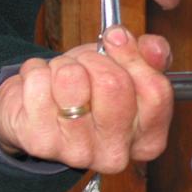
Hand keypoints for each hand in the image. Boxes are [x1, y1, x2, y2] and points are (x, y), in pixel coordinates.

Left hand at [0, 26, 172, 172]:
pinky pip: (38, 83)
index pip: (156, 92)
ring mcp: (78, 152)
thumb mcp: (127, 70)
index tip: (115, 38)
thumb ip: (151, 55)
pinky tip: (41, 87)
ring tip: (62, 76)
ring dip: (63, 64)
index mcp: (148, 139)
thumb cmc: (90, 90)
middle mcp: (116, 153)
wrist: (40, 113)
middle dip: (94, 59)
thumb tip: (154, 48)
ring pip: (71, 79)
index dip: (133, 57)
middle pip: (114, 84)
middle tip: (84, 63)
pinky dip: (36, 71)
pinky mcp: (41, 143)